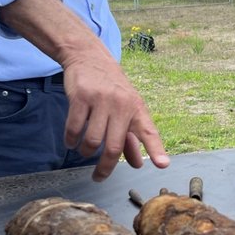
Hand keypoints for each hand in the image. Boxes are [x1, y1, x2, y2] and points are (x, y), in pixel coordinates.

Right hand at [0, 0, 169, 181]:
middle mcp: (121, 104)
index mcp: (137, 109)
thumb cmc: (111, 88)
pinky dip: (71, 141)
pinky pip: (74, 129)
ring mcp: (101, 100)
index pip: (149, 132)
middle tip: (99, 177)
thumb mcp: (126, 109)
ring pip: (91, 141)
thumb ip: (131, 138)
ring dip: (85, 152)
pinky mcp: (80, 97)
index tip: (163, 165)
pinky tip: (71, 141)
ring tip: (84, 151)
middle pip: (113, 146)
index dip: (156, 149)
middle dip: (105, 168)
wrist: (89, 57)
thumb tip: (136, 164)